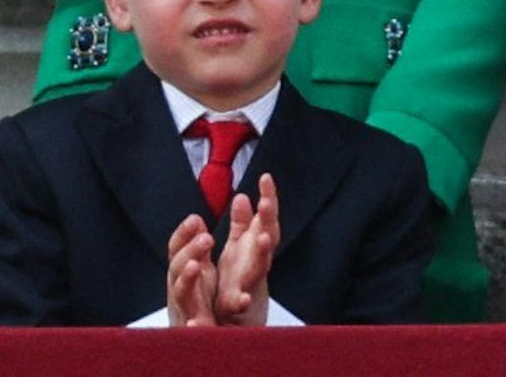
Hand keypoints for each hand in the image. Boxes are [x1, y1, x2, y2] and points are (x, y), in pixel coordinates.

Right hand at [165, 214, 217, 326]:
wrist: (195, 348)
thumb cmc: (198, 304)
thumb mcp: (200, 272)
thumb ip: (199, 248)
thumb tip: (196, 219)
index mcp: (183, 273)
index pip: (177, 248)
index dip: (183, 234)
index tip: (196, 219)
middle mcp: (179, 289)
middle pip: (177, 266)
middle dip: (190, 250)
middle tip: (208, 238)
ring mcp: (183, 311)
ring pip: (180, 293)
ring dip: (186, 278)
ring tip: (195, 265)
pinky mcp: (191, 333)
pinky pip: (190, 330)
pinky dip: (193, 326)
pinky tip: (195, 322)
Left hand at [213, 174, 279, 326]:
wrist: (237, 329)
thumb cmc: (238, 285)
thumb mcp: (239, 251)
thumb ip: (242, 225)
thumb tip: (243, 196)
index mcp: (254, 251)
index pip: (265, 221)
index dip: (268, 200)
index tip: (266, 177)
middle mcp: (256, 267)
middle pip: (267, 240)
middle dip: (268, 219)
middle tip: (266, 201)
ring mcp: (249, 288)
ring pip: (257, 270)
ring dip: (261, 254)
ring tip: (262, 238)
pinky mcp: (237, 311)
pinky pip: (238, 306)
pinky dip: (240, 302)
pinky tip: (241, 300)